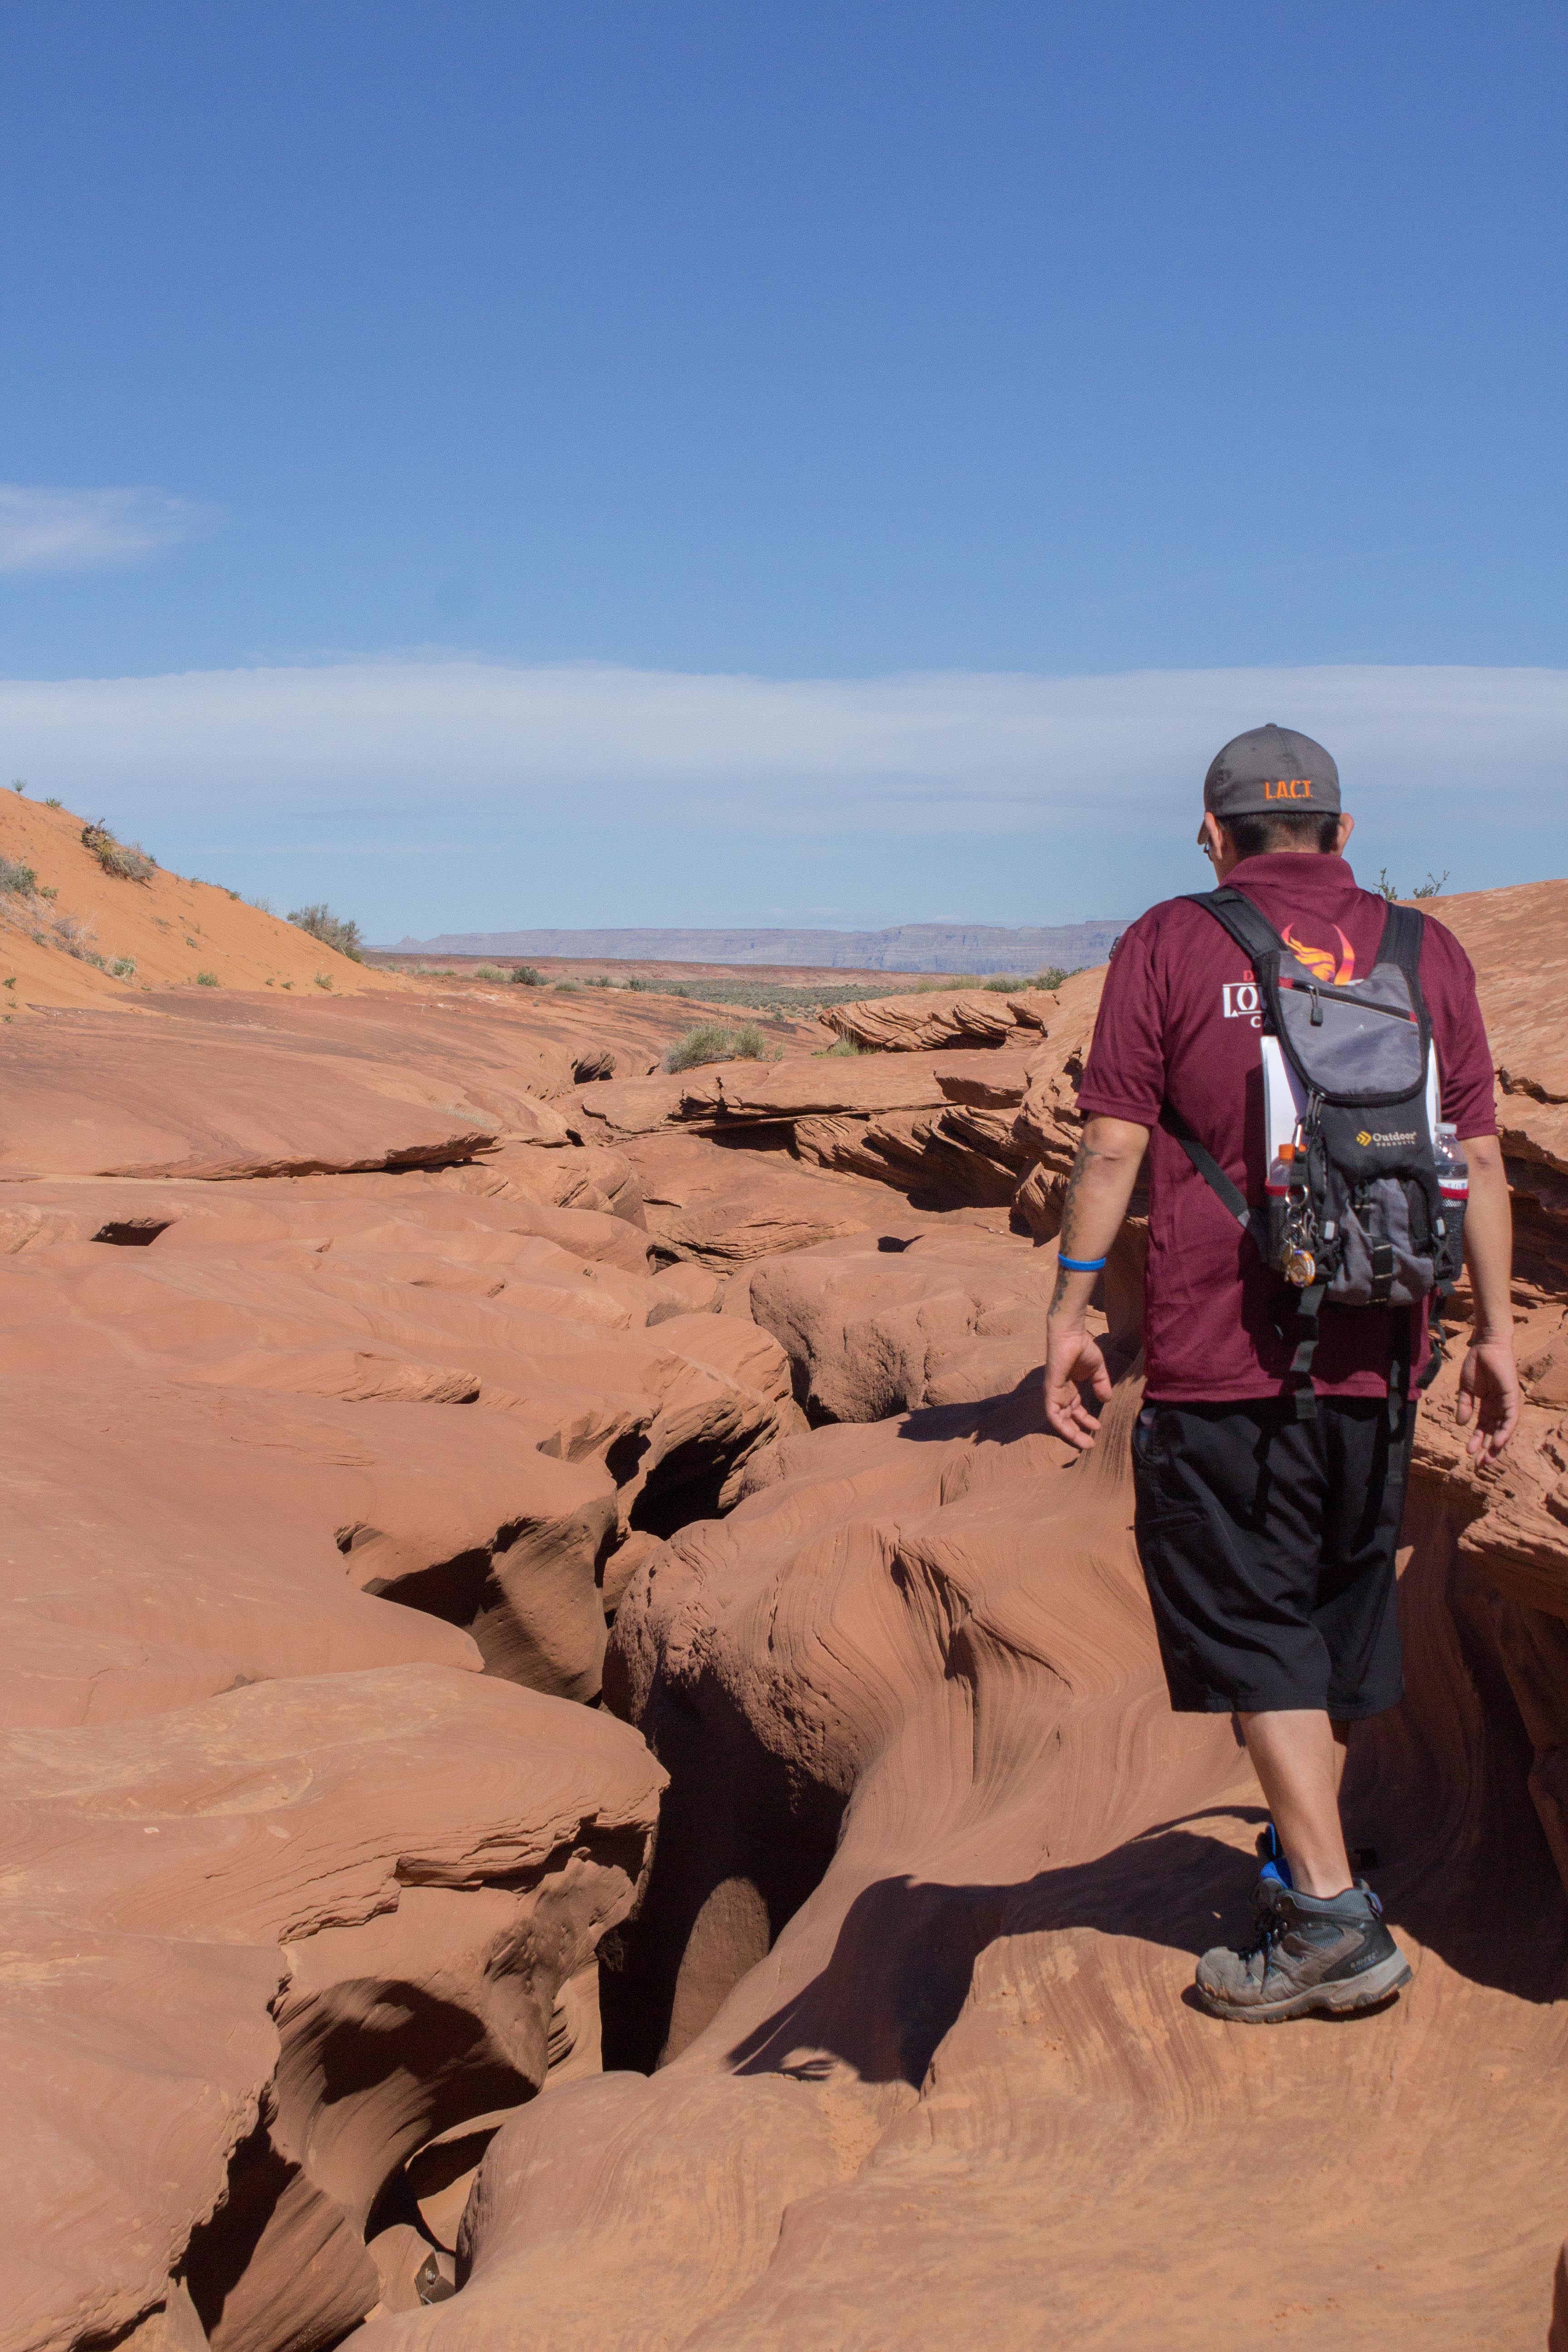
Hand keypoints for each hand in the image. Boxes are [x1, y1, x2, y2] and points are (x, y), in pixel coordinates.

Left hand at [1044, 1318, 1111, 1448]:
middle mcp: (1061, 1393)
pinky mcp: (1050, 1390)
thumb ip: (1101, 1385)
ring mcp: (1054, 1392)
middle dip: (1078, 1432)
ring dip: (1071, 1433)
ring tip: (1084, 1442)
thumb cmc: (1082, 1348)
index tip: (1098, 1428)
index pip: (1075, 1410)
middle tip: (1090, 1443)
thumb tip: (1107, 1399)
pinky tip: (1071, 1433)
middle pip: (1067, 1418)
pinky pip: (1052, 1413)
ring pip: (1059, 1420)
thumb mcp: (1096, 1371)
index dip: (1086, 1420)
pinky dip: (1061, 1424)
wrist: (1071, 1335)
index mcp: (1070, 1388)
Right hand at [1454, 1336, 1520, 1462]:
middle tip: (1479, 1466)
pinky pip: (1510, 1419)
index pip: (1485, 1428)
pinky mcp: (1512, 1397)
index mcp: (1488, 1406)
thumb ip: (1465, 1406)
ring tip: (1486, 1459)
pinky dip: (1505, 1431)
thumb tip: (1460, 1424)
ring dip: (1496, 1446)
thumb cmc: (1476, 1364)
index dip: (1478, 1442)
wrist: (1485, 1345)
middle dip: (1487, 1450)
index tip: (1470, 1454)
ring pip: (1503, 1430)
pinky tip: (1497, 1442)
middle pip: (1494, 1433)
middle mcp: (1499, 1407)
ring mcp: (1507, 1403)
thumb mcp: (1466, 1389)